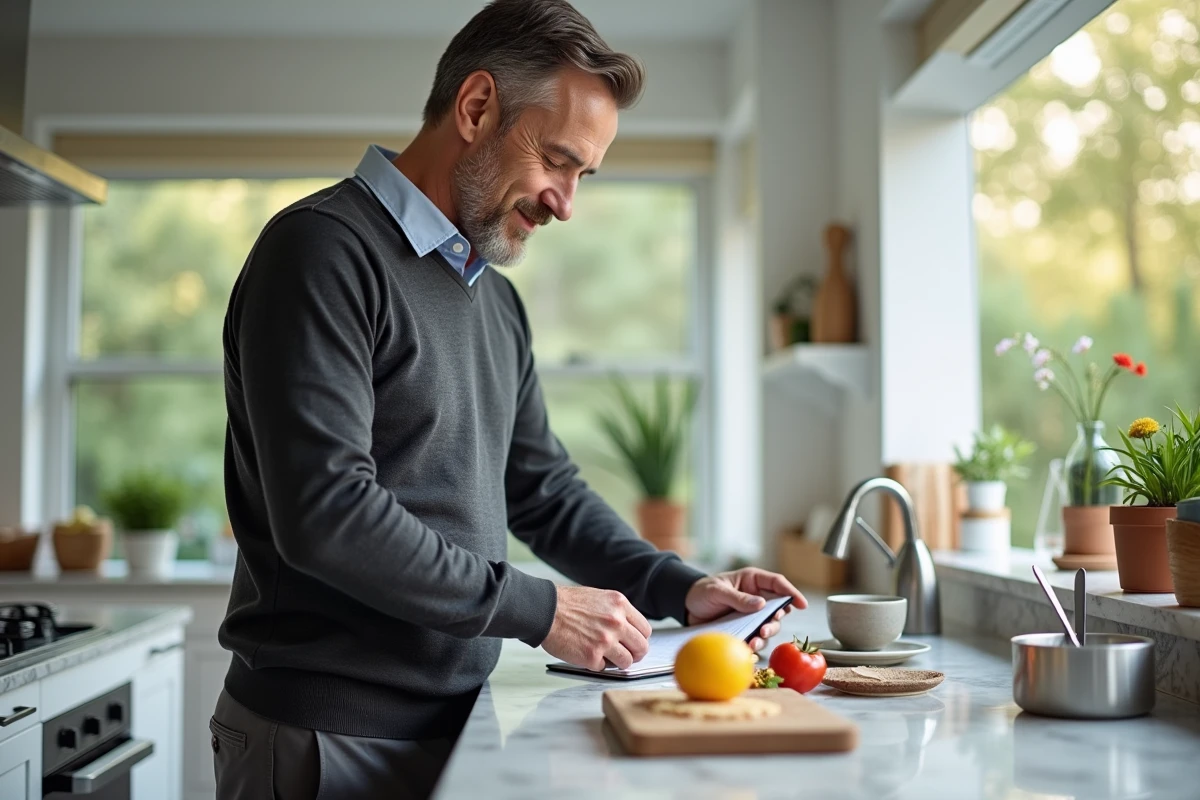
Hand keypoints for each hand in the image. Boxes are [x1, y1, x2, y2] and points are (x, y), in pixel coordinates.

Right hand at [541, 586, 652, 670]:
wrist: (545, 610)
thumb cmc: (567, 604)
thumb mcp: (600, 598)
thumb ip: (617, 612)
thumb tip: (629, 629)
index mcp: (620, 605)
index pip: (645, 630)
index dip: (639, 639)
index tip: (634, 643)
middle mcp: (616, 622)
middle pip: (641, 647)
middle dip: (635, 654)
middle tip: (626, 655)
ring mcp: (605, 641)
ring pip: (626, 662)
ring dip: (617, 662)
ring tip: (605, 656)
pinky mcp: (592, 656)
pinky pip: (603, 668)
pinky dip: (596, 664)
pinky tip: (585, 653)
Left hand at [684, 568, 806, 651]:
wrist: (686, 607)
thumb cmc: (702, 591)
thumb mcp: (716, 591)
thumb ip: (738, 598)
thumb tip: (761, 604)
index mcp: (752, 581)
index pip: (778, 583)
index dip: (792, 592)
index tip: (802, 604)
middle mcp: (756, 598)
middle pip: (778, 608)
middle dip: (777, 619)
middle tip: (766, 627)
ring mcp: (752, 615)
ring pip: (770, 625)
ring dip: (766, 633)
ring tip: (755, 640)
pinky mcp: (745, 628)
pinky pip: (757, 637)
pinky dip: (756, 643)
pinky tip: (749, 646)